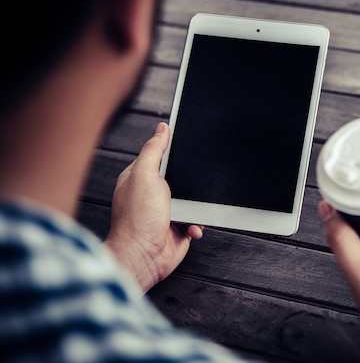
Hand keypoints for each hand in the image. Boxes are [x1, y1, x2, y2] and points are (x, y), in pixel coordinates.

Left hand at [104, 122, 202, 291]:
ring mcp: (166, 211)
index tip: (188, 144)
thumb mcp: (144, 175)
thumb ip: (153, 150)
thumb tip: (162, 129)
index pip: (159, 154)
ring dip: (196, 206)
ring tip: (189, 210)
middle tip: (192, 183)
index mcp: (140, 176)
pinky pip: (197, 219)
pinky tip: (190, 226)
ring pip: (192, 198)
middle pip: (180, 176)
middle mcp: (152, 193)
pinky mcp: (178, 226)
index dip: (173, 149)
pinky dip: (197, 223)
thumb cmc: (137, 220)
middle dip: (190, 181)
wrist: (144, 257)